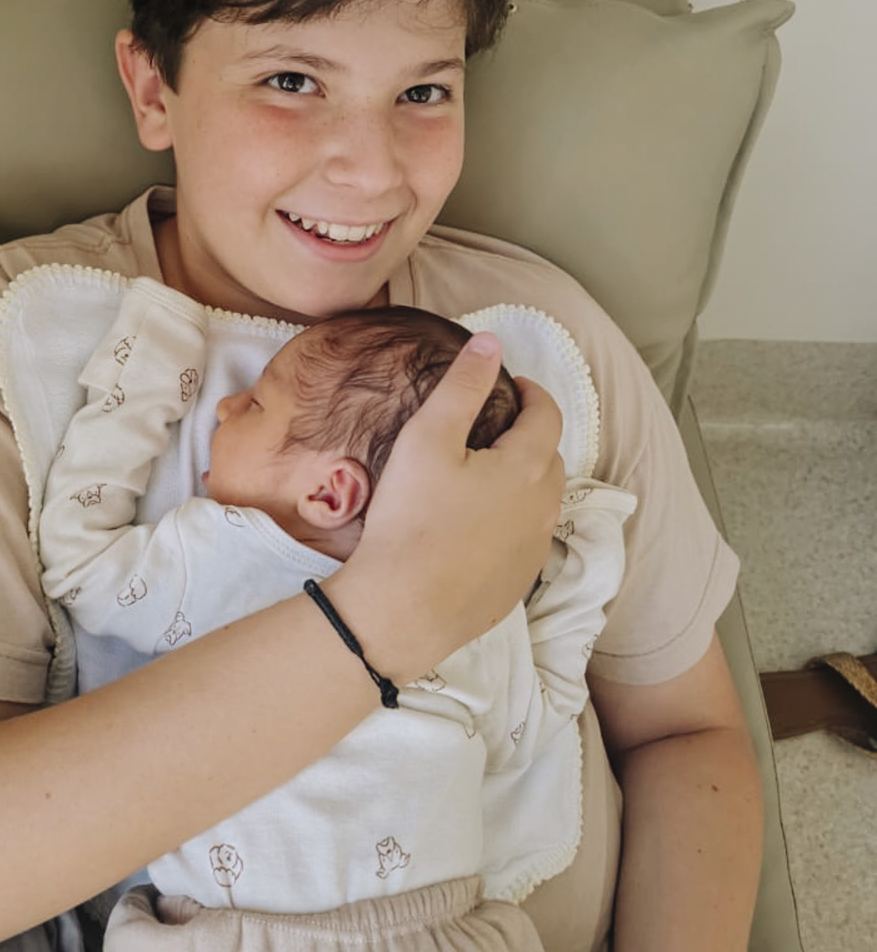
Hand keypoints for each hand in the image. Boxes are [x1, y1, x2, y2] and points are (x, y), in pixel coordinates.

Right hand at [333, 332, 563, 682]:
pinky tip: (474, 525)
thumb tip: (490, 342)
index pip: (547, 415)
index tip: (511, 386)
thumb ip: (462, 385)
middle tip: (493, 426)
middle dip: (529, 435)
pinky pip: (524, 538)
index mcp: (527, 466)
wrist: (403, 608)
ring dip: (523, 479)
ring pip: (540, 501)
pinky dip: (510, 521)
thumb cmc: (411, 519)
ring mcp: (534, 549)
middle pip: (549, 457)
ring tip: (484, 474)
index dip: (532, 394)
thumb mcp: (428, 438)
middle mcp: (543, 507)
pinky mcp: (517, 583)